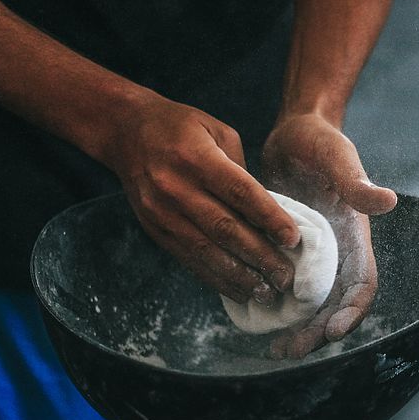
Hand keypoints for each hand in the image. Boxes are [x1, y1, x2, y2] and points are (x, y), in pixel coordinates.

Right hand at [101, 91, 299, 304]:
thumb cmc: (181, 128)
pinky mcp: (155, 230)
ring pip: (207, 252)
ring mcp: (162, 212)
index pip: (240, 193)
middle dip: (260, 256)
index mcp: (197, 158)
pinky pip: (189, 259)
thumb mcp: (217, 131)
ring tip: (267, 292)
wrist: (125, 132)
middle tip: (286, 276)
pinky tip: (239, 290)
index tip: (293, 239)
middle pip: (226, 229)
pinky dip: (216, 278)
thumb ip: (242, 171)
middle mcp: (176, 187)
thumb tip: (266, 214)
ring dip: (240, 276)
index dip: (269, 218)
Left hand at [261, 113, 396, 357]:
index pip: (361, 283)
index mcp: (353, 236)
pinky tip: (254, 320)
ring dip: (296, 328)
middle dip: (316, 332)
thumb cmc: (318, 140)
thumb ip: (355, 180)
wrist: (293, 132)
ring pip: (308, 304)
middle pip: (333, 305)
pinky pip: (285, 288)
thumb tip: (386, 201)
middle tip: (290, 352)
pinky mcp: (287, 252)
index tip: (331, 332)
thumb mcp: (335, 155)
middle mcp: (335, 252)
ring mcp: (311, 255)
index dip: (351, 311)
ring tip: (275, 350)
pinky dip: (275, 307)